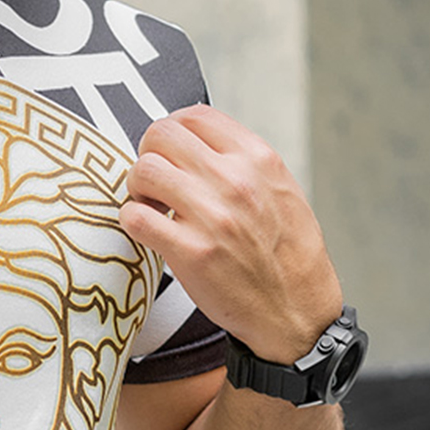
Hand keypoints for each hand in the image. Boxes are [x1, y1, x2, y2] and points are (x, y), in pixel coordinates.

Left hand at [120, 104, 342, 364]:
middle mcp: (235, 180)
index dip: (173, 130)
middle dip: (149, 152)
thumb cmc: (287, 252)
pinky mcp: (191, 252)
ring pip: (143, 169)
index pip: (194, 115)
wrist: (298, 315)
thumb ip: (241, 158)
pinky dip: (131, 220)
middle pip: (161, 133)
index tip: (171, 153)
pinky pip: (135, 216)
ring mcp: (212, 215)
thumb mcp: (280, 188)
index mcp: (258, 158)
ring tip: (151, 205)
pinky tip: (147, 229)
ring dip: (137, 186)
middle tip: (155, 180)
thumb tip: (192, 136)